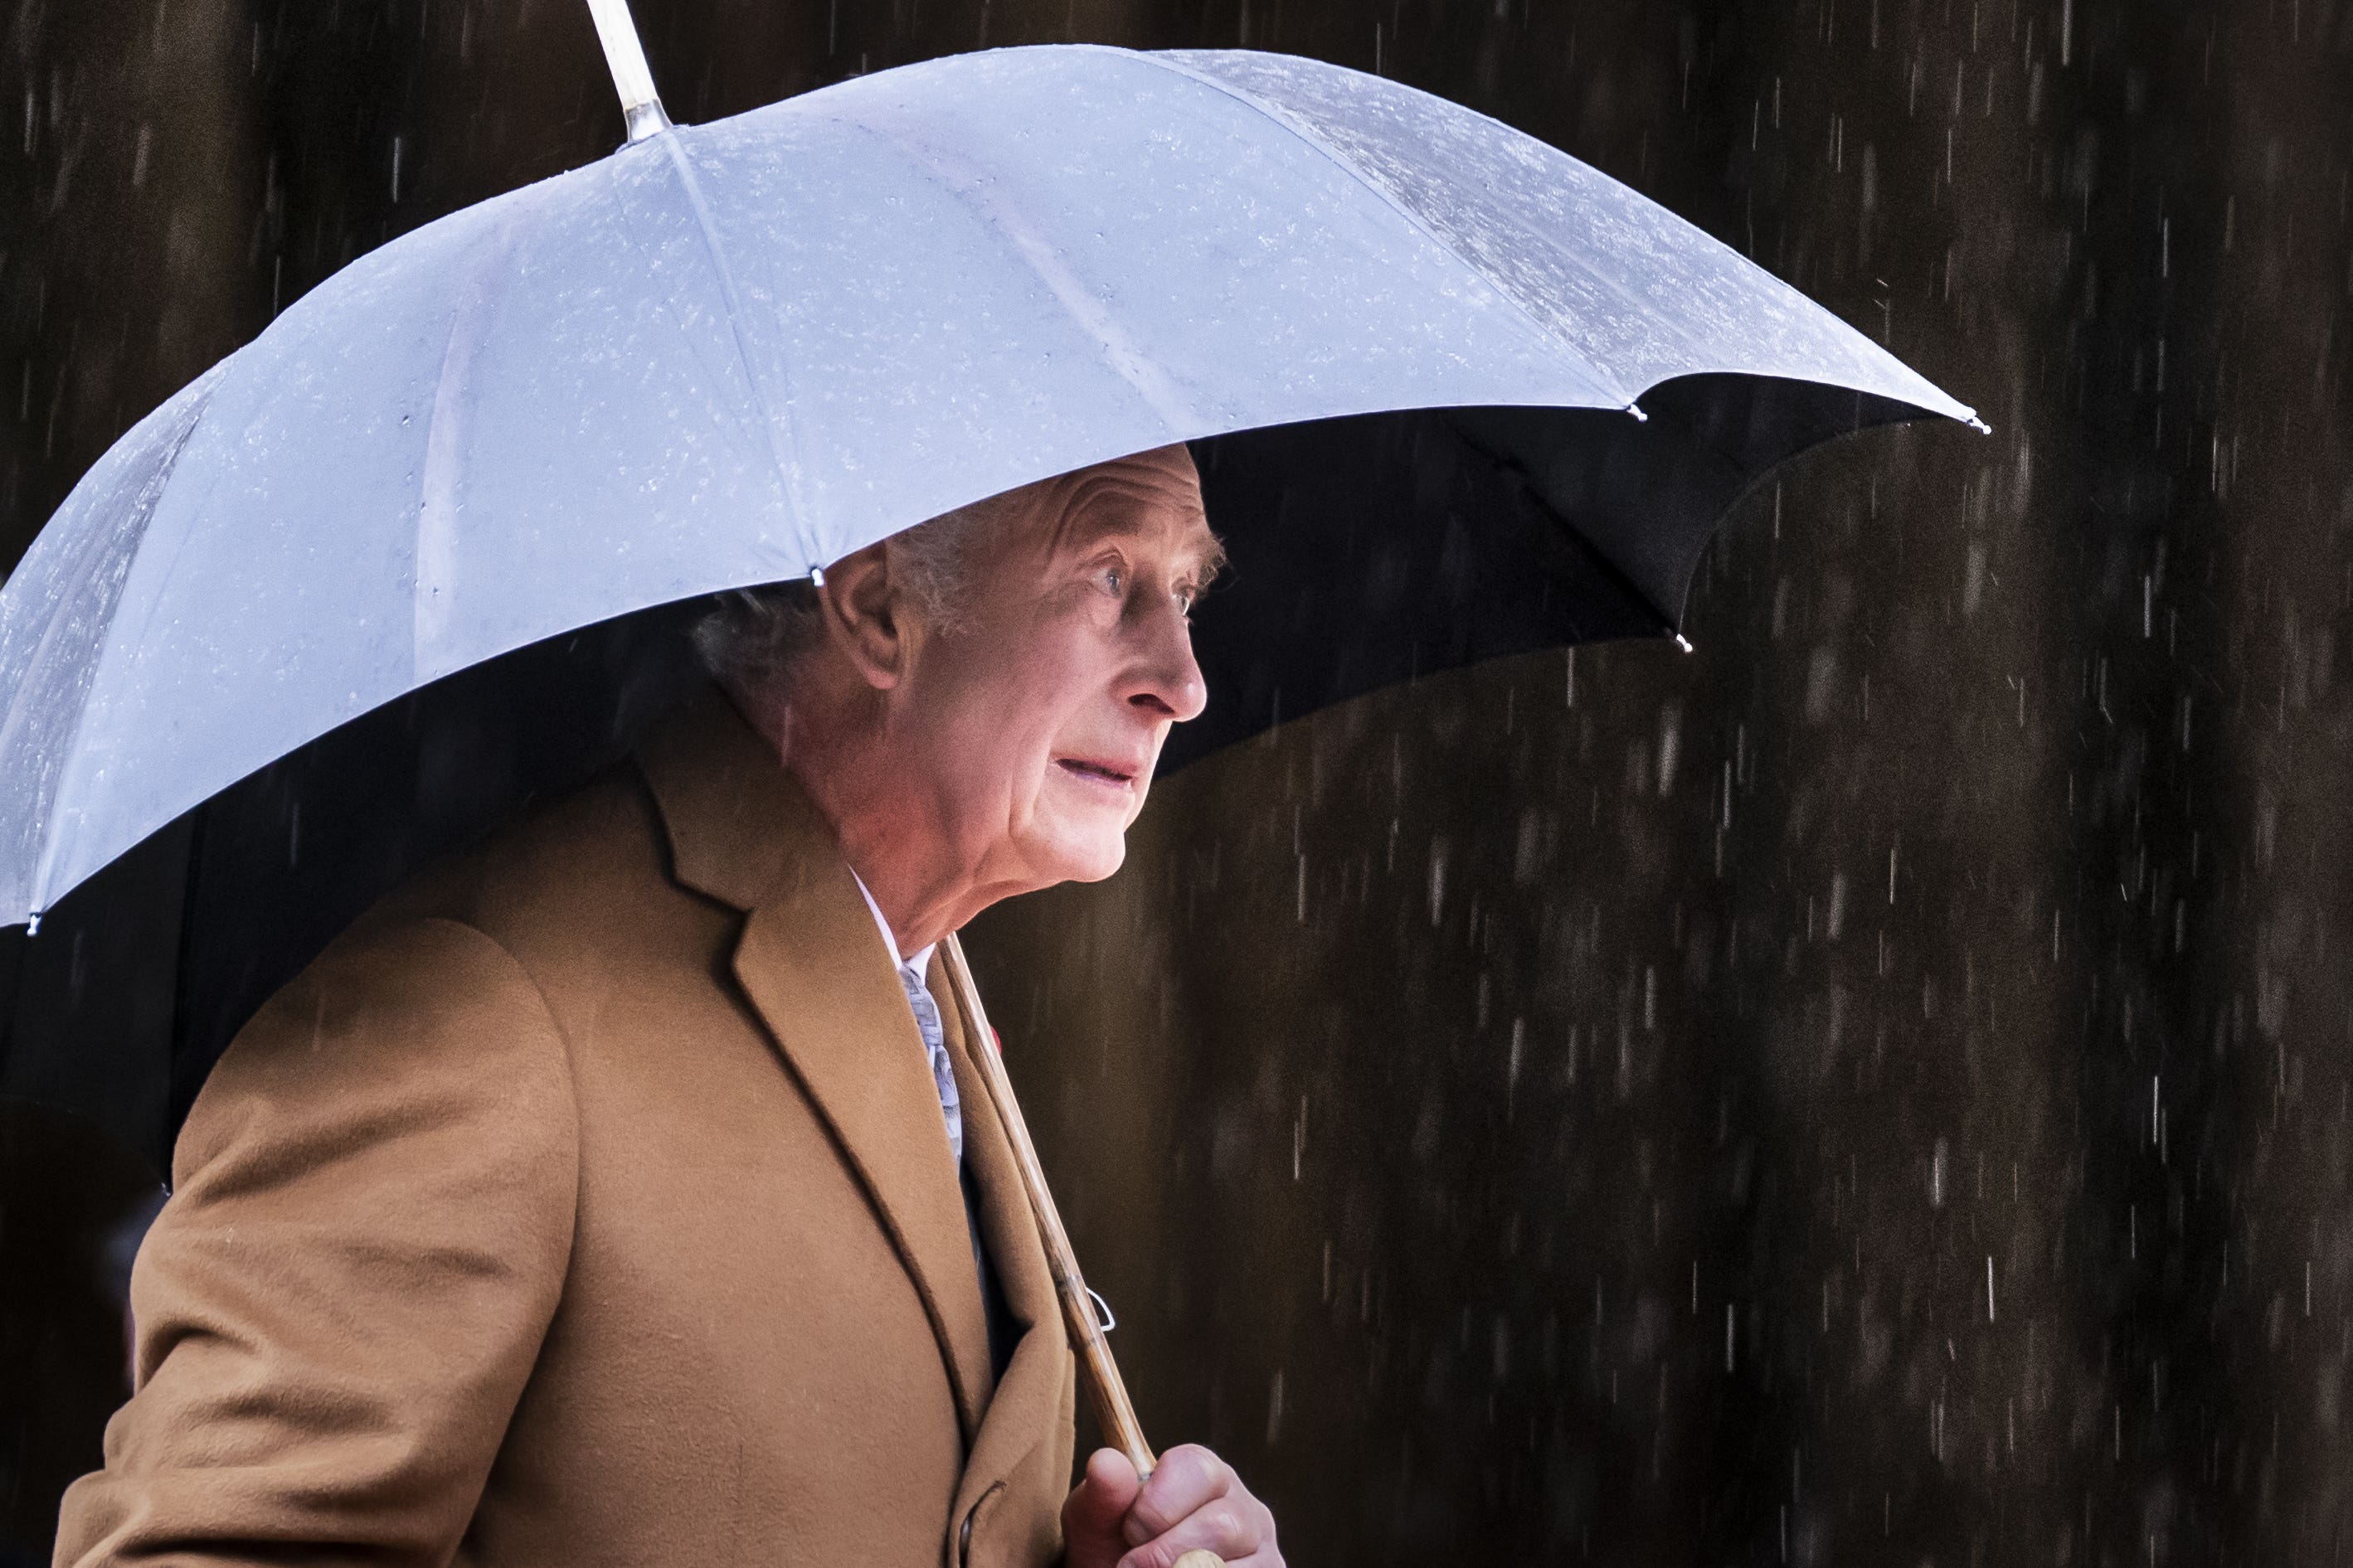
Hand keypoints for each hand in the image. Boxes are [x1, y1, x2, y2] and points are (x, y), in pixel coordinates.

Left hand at [1061, 1445, 1281, 1567]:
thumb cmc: (1113, 1551)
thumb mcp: (1096, 1525)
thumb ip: (1101, 1496)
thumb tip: (1106, 1463)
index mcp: (1202, 1473)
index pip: (1195, 1469)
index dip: (1156, 1506)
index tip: (1130, 1531)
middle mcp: (1242, 1507)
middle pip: (1220, 1525)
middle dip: (1164, 1555)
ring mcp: (1262, 1550)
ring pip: (1228, 1567)